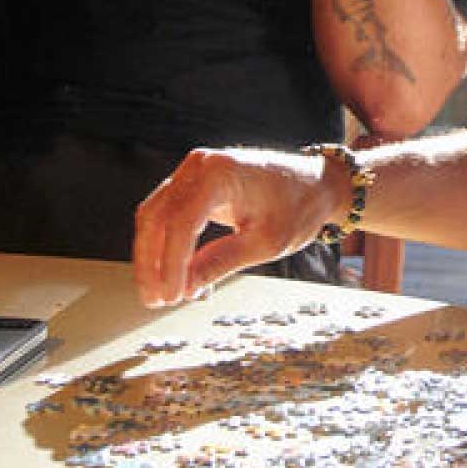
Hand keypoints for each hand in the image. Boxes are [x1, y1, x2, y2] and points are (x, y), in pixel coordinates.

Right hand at [134, 146, 342, 307]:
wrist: (314, 183)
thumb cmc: (297, 208)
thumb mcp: (266, 243)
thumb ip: (222, 263)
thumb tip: (185, 289)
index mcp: (220, 172)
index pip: (181, 221)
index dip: (171, 263)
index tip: (172, 296)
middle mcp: (199, 165)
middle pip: (157, 217)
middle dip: (152, 263)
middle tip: (155, 301)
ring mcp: (193, 172)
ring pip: (154, 216)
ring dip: (152, 257)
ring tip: (160, 295)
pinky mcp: (193, 184)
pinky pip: (167, 215)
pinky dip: (165, 246)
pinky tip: (174, 277)